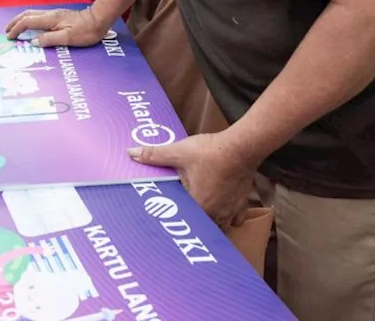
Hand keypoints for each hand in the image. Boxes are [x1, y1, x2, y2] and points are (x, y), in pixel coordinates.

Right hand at [6, 6, 107, 47]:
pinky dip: (29, 20)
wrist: (99, 20)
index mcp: (50, 20)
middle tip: (7, 32)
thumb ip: (49, 39)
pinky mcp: (59, 16)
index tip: (10, 38)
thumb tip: (32, 42)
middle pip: (26, 14)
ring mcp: (54, 14)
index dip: (16, 29)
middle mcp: (50, 14)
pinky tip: (31, 27)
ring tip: (15, 29)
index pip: (27, 22)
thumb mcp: (68, 38)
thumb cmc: (85, 31)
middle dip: (14, 22)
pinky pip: (38, 16)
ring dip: (21, 20)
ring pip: (32, 14)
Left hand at [129, 133, 256, 228]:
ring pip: (218, 226)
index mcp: (199, 207)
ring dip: (209, 221)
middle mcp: (216, 214)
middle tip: (181, 215)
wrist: (242, 147)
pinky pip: (234, 219)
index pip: (182, 220)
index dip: (173, 217)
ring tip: (199, 213)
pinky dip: (228, 216)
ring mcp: (231, 211)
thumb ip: (155, 155)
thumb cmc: (212, 152)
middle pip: (200, 227)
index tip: (166, 216)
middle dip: (191, 222)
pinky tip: (221, 207)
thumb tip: (132, 153)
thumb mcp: (179, 152)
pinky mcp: (241, 203)